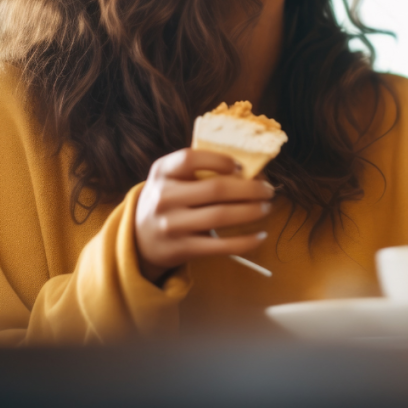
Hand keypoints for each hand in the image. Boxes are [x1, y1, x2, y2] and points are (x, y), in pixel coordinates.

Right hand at [135, 148, 273, 282]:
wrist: (139, 237)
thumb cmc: (168, 199)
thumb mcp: (171, 178)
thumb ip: (199, 169)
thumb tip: (250, 169)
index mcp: (162, 171)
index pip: (191, 159)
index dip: (220, 160)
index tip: (242, 166)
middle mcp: (163, 197)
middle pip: (215, 189)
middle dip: (250, 189)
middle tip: (268, 190)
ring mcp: (171, 225)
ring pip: (221, 216)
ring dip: (251, 211)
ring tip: (266, 208)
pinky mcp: (181, 249)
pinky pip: (219, 246)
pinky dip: (245, 242)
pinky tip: (260, 236)